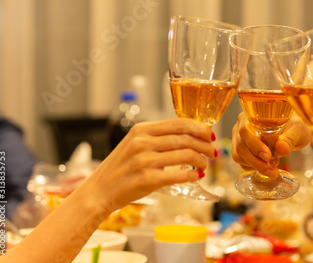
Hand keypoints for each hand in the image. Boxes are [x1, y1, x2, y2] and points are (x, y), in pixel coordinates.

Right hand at [80, 118, 215, 210]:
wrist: (99, 190)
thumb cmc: (119, 167)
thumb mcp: (134, 143)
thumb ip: (156, 137)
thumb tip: (187, 135)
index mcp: (141, 130)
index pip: (178, 123)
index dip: (198, 128)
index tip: (209, 134)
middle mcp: (143, 143)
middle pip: (185, 139)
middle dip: (204, 145)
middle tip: (213, 151)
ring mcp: (145, 161)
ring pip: (185, 155)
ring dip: (201, 160)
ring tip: (205, 164)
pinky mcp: (147, 180)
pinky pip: (178, 175)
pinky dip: (192, 175)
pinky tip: (197, 176)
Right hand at [231, 113, 311, 177]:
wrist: (293, 132)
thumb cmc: (293, 126)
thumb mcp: (297, 129)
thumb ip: (289, 138)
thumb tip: (281, 149)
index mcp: (251, 116)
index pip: (245, 130)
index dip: (254, 145)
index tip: (268, 156)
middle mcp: (241, 126)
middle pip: (240, 146)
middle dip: (256, 161)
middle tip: (272, 171)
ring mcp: (239, 139)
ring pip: (239, 156)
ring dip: (256, 166)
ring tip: (273, 168)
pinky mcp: (242, 151)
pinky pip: (242, 163)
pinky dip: (254, 168)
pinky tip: (268, 166)